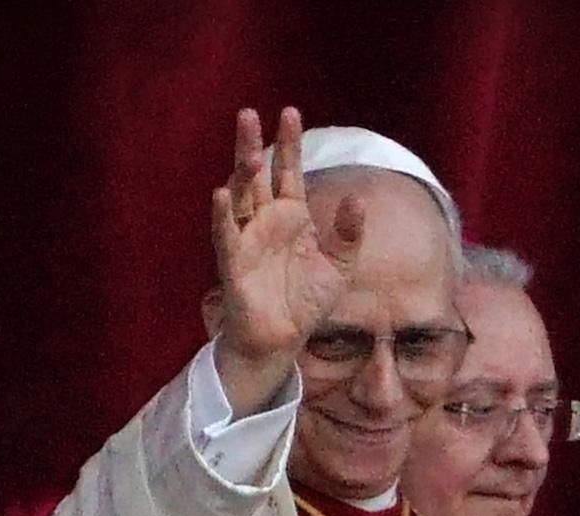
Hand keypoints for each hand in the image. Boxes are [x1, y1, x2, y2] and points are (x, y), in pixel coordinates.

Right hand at [209, 106, 356, 415]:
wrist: (284, 340)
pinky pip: (226, 235)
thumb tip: (357, 201)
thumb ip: (348, 234)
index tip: (289, 112)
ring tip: (249, 152)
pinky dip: (222, 216)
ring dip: (241, 174)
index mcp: (291, 217)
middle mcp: (265, 221)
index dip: (289, 144)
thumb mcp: (339, 266)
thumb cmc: (306, 301)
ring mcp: (247, 239)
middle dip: (252, 144)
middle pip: (256, 175)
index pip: (288, 172)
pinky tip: (221, 194)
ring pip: (239, 198)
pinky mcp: (234, 263)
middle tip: (248, 113)